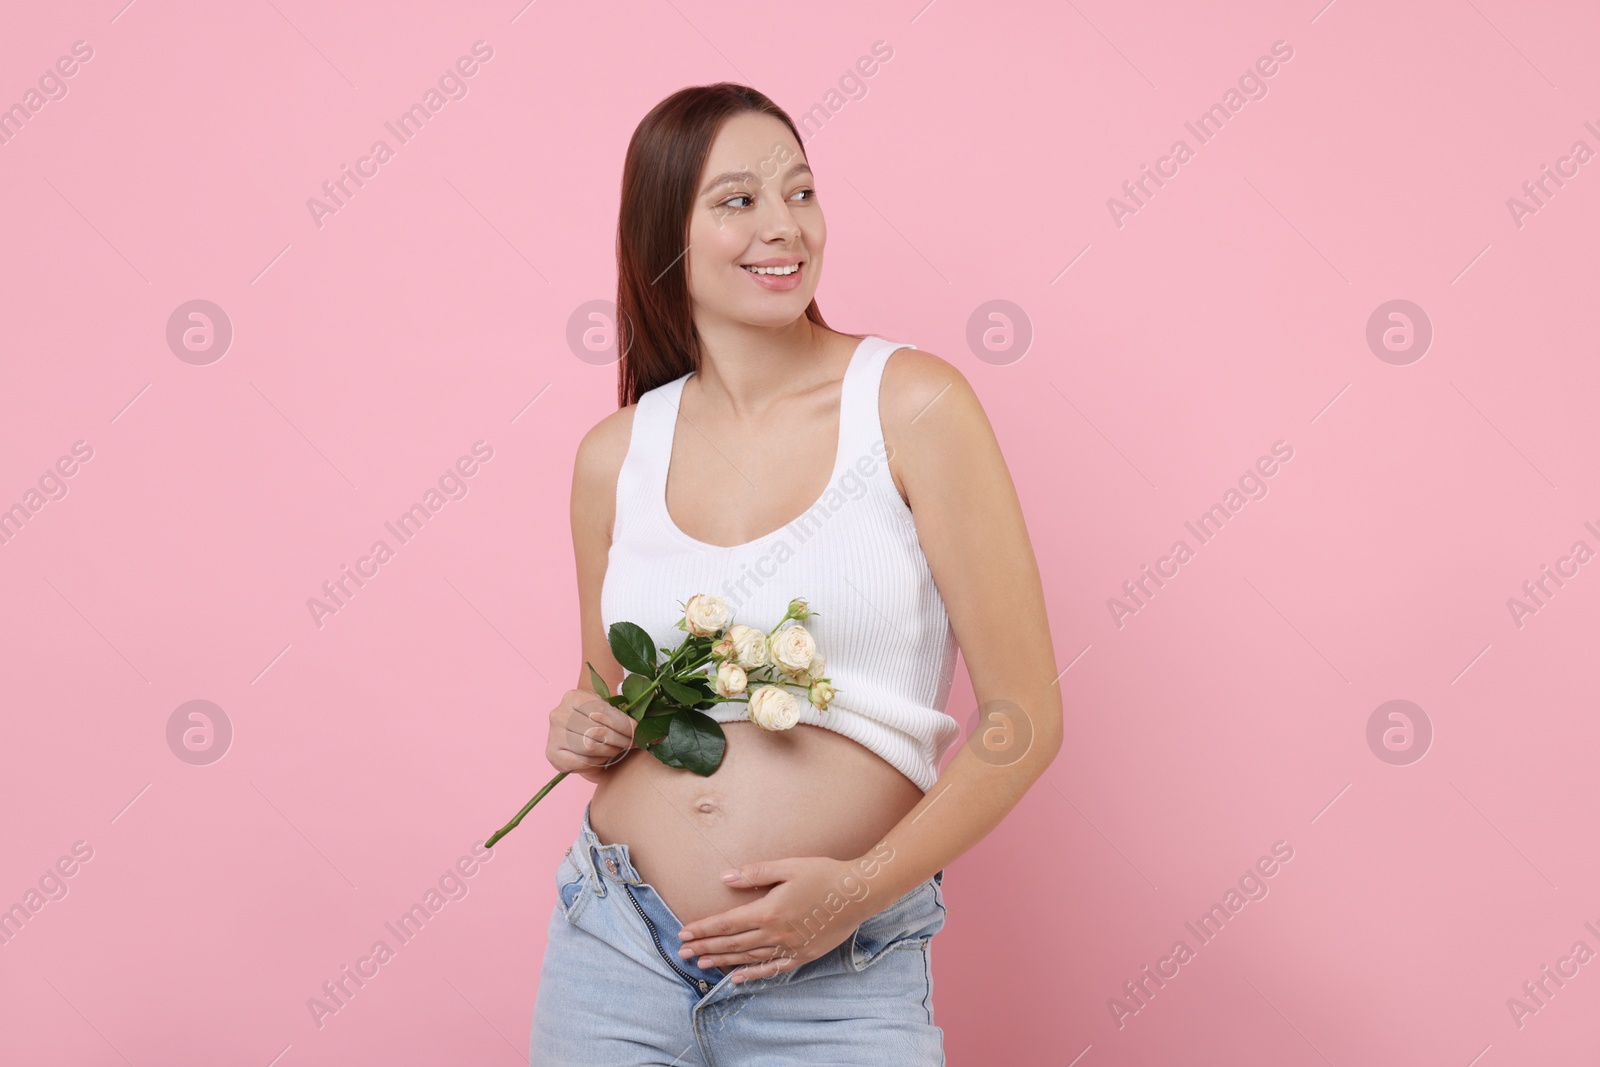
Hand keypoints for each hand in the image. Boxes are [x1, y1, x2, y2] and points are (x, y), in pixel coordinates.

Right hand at [545, 689, 634, 784]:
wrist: (576, 729)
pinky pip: (581, 762)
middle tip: (631, 744)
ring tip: (616, 749)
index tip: (638, 732)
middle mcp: (559, 714)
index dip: (625, 725)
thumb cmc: (596, 718)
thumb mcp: (608, 709)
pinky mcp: (552, 754)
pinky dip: (596, 762)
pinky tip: (601, 758)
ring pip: (590, 748)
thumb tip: (656, 734)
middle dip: (620, 740)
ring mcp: (553, 734)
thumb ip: (627, 715)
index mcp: (574, 696)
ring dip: (609, 751)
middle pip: (598, 732)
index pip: (604, 712)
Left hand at [675, 856, 867, 983]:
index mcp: (768, 911)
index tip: (684, 933)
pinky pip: (772, 969)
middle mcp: (775, 934)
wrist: (857, 894)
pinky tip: (738, 978)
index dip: (704, 929)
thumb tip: (725, 878)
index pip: (727, 924)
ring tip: (701, 964)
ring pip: (748, 957)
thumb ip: (754, 873)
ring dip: (722, 961)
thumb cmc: (823, 874)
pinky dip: (753, 974)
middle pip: (732, 943)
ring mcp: (789, 948)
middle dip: (705, 947)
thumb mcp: (787, 867)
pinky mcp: (802, 956)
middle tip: (682, 952)